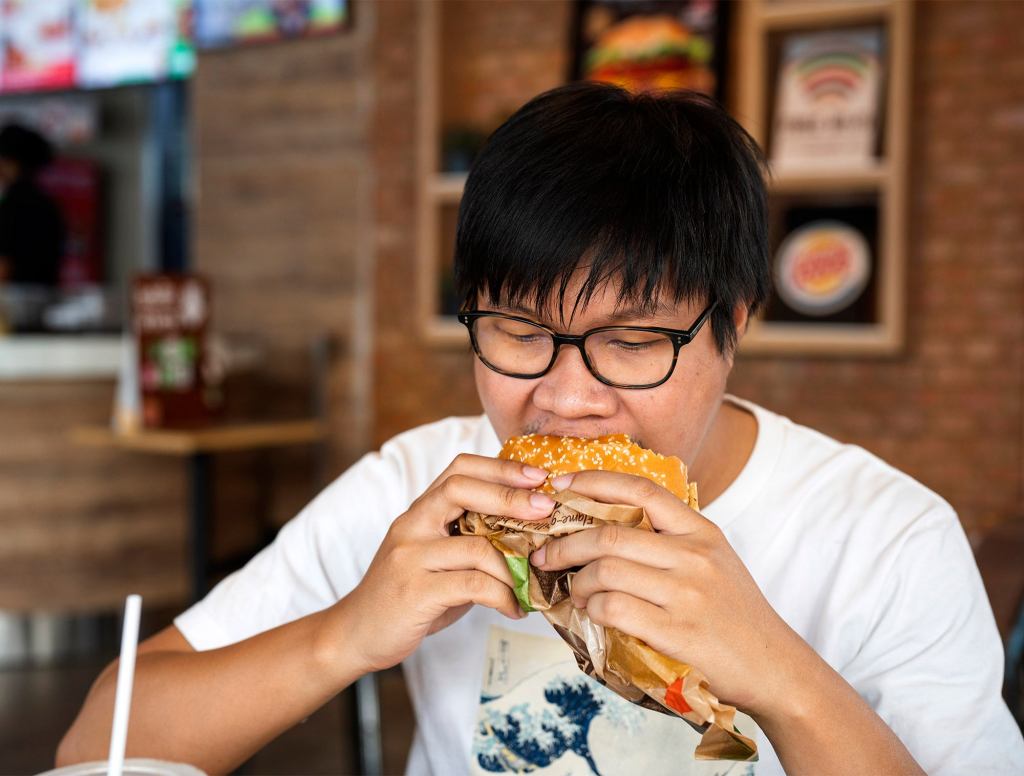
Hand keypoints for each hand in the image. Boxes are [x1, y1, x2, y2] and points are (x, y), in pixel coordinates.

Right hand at [322, 454, 555, 677]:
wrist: (356, 634)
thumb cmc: (408, 595)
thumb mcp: (436, 557)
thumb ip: (470, 539)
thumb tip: (531, 531)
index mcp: (419, 511)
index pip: (459, 469)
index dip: (501, 468)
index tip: (538, 476)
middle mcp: (411, 526)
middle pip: (461, 489)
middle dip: (511, 496)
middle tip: (547, 509)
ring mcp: (410, 557)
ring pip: (476, 546)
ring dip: (514, 567)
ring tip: (530, 584)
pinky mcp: (415, 592)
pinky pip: (473, 585)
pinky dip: (503, 597)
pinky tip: (514, 609)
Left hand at [530, 470, 812, 716]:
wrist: (775, 668)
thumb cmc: (736, 615)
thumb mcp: (713, 561)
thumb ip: (671, 540)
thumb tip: (603, 527)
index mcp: (702, 530)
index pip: (640, 489)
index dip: (593, 481)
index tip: (559, 485)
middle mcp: (694, 554)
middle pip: (610, 534)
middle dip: (564, 544)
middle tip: (545, 555)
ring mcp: (687, 593)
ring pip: (606, 570)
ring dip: (577, 582)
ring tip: (574, 591)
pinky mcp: (678, 632)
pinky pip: (614, 609)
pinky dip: (592, 609)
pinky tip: (592, 612)